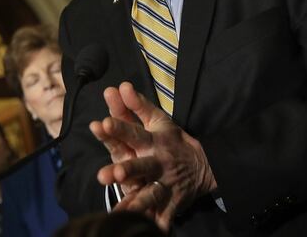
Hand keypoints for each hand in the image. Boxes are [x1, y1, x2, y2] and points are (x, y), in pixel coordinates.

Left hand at [89, 82, 217, 229]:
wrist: (205, 165)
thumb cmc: (174, 140)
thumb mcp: (159, 120)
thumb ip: (137, 105)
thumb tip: (120, 85)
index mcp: (154, 141)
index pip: (134, 132)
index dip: (119, 127)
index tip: (101, 123)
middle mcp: (158, 162)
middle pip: (141, 165)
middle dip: (125, 170)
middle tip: (107, 175)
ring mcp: (166, 184)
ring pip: (150, 193)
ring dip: (137, 202)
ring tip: (120, 212)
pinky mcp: (172, 202)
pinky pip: (164, 215)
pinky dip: (159, 224)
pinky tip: (152, 231)